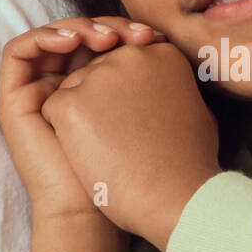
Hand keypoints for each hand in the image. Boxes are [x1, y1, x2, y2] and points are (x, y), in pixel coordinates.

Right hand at [0, 15, 166, 220]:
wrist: (94, 209)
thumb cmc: (127, 171)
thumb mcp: (143, 113)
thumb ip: (148, 80)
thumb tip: (163, 38)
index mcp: (95, 91)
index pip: (104, 42)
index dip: (126, 31)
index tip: (155, 37)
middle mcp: (64, 88)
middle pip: (79, 35)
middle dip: (106, 26)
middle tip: (134, 34)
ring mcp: (37, 92)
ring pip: (51, 37)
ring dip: (77, 27)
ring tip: (105, 38)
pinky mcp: (13, 100)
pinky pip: (18, 51)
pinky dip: (44, 37)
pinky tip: (74, 41)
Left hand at [40, 40, 221, 251]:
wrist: (172, 198)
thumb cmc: (189, 163)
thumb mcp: (197, 110)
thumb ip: (174, 87)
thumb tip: (166, 88)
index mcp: (161, 53)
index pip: (127, 64)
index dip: (129, 96)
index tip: (140, 123)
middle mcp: (128, 55)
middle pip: (98, 73)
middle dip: (102, 102)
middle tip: (122, 139)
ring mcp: (96, 77)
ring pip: (73, 89)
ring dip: (82, 117)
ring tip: (109, 150)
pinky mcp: (69, 103)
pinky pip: (54, 109)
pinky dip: (64, 133)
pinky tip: (88, 153)